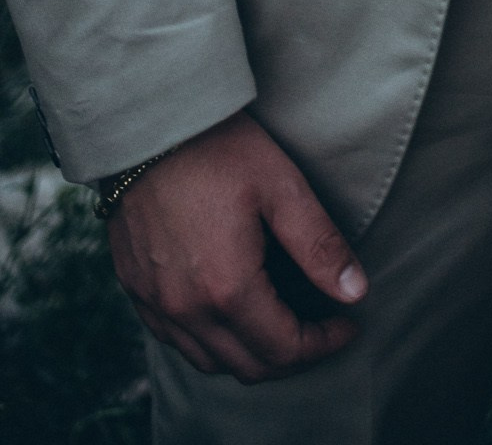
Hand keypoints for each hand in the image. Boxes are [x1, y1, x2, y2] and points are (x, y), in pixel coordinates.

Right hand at [107, 109, 365, 381]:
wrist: (149, 126)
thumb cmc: (220, 149)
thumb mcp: (282, 188)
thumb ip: (320, 246)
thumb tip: (356, 292)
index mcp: (226, 288)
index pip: (283, 349)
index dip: (323, 344)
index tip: (349, 324)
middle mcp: (185, 310)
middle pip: (247, 366)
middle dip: (292, 355)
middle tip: (322, 327)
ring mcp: (155, 304)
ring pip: (209, 360)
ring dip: (251, 353)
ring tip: (282, 321)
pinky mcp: (135, 290)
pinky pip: (177, 340)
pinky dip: (211, 340)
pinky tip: (232, 311)